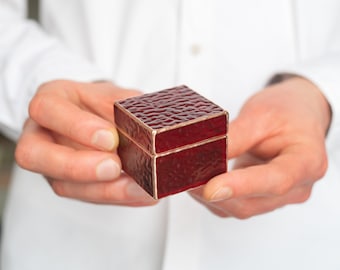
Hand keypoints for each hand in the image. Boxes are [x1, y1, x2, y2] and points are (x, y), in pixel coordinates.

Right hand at [15, 80, 155, 205]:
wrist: (99, 117)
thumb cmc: (102, 104)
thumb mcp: (115, 95)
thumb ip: (126, 108)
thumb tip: (148, 128)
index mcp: (50, 101)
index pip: (47, 109)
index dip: (77, 126)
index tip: (110, 138)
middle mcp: (40, 134)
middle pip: (35, 154)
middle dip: (77, 166)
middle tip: (113, 167)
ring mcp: (50, 164)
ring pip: (62, 184)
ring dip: (103, 190)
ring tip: (138, 187)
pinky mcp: (68, 184)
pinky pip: (87, 197)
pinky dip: (118, 197)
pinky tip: (142, 194)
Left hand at [190, 77, 330, 217]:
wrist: (297, 115)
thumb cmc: (287, 111)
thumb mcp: (261, 114)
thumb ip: (235, 137)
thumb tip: (202, 154)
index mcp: (307, 161)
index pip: (276, 181)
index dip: (241, 187)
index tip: (211, 188)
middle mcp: (298, 187)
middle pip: (253, 203)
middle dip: (215, 194)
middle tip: (186, 178)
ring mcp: (280, 197)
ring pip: (241, 209)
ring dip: (211, 197)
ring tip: (188, 177)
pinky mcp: (262, 198)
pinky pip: (235, 206)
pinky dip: (214, 197)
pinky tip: (200, 182)